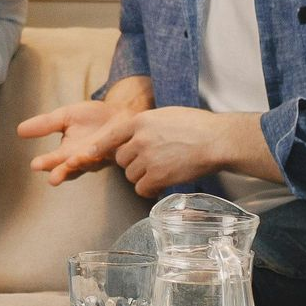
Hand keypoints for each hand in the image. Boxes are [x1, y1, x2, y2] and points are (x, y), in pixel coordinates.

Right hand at [17, 75, 152, 185]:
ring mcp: (101, 157)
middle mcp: (83, 159)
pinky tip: (91, 150)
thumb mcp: (64, 116)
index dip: (46, 164)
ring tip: (70, 161)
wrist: (120, 111)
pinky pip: (107, 155)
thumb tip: (19, 130)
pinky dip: (99, 154)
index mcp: (68, 152)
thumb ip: (45, 124)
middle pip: (70, 169)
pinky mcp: (117, 151)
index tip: (35, 165)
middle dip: (61, 173)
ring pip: (88, 164)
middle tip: (52, 178)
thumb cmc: (92, 118)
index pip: (54, 161)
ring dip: (80, 164)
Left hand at [113, 107, 278, 196]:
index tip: (89, 154)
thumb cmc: (197, 126)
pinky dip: (149, 190)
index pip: (111, 135)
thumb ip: (147, 126)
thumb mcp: (165, 115)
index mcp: (140, 121)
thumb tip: (135, 137)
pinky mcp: (158, 176)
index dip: (99, 147)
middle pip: (121, 159)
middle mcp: (140, 139)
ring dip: (141, 177)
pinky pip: (142, 189)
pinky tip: (160, 186)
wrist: (216, 140)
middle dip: (131, 163)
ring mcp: (148, 158)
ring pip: (130, 176)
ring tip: (159, 172)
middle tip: (149, 163)